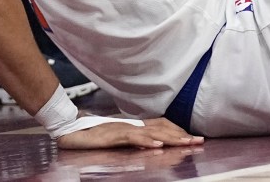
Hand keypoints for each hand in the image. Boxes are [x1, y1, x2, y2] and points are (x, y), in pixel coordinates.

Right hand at [57, 117, 202, 149]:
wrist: (71, 129)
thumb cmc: (94, 135)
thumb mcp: (119, 139)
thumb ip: (135, 139)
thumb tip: (153, 143)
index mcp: (135, 126)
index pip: (162, 126)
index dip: (178, 131)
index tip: (193, 138)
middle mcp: (132, 125)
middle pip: (162, 128)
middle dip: (181, 135)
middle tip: (199, 140)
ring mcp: (124, 129)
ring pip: (152, 132)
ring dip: (171, 138)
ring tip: (186, 143)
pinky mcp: (114, 135)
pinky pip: (133, 137)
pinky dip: (147, 141)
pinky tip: (158, 145)